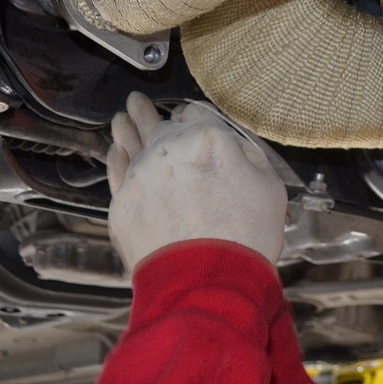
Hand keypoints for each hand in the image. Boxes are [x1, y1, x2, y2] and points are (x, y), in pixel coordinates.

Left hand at [106, 92, 287, 271]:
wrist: (208, 282)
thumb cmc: (244, 238)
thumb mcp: (269, 187)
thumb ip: (247, 154)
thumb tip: (229, 141)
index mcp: (209, 139)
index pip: (196, 113)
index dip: (195, 115)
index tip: (192, 118)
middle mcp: (169, 150)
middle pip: (155, 123)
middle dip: (147, 112)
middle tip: (137, 101)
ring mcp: (141, 177)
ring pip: (129, 144)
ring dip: (125, 128)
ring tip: (120, 118)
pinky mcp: (122, 205)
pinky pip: (116, 174)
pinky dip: (115, 160)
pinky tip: (114, 151)